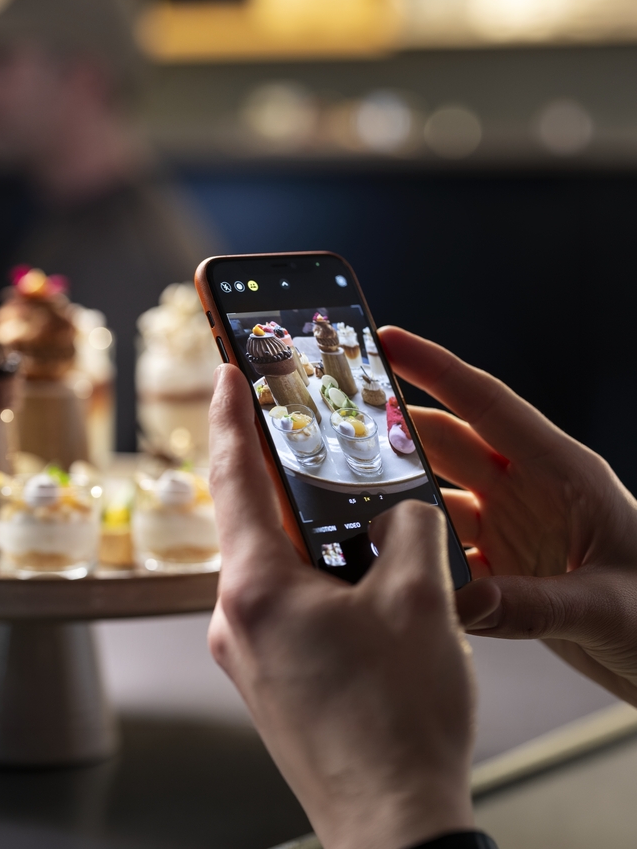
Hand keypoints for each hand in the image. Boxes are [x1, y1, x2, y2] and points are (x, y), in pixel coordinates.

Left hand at [207, 364, 475, 848]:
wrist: (391, 823)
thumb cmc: (396, 723)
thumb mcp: (419, 604)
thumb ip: (409, 533)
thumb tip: (401, 510)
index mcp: (257, 587)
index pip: (234, 477)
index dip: (229, 418)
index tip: (226, 376)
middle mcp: (235, 618)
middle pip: (251, 523)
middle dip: (278, 478)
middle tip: (300, 438)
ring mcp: (245, 653)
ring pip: (270, 568)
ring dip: (304, 537)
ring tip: (348, 517)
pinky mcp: (265, 679)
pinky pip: (280, 607)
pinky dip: (309, 580)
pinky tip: (352, 585)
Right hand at [379, 326, 636, 704]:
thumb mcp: (608, 607)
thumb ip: (532, 605)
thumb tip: (461, 600)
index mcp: (563, 474)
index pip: (487, 406)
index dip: (436, 369)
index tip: (388, 342)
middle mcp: (530, 493)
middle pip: (448, 447)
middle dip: (396, 433)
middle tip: (341, 428)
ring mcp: (514, 530)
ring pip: (439, 501)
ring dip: (401, 504)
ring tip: (352, 506)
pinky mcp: (505, 570)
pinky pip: (447, 554)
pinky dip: (421, 560)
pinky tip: (398, 570)